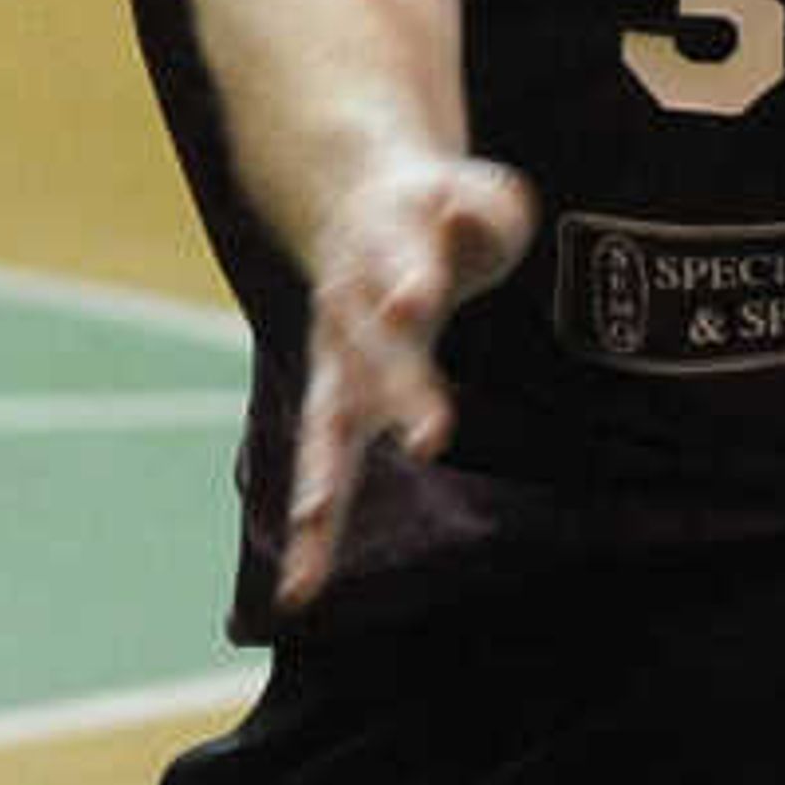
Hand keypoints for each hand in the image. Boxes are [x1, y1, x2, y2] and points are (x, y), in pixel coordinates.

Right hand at [278, 150, 535, 605]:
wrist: (355, 204)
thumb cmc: (435, 209)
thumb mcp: (473, 191)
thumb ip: (482, 207)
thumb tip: (472, 218)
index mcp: (387, 251)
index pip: (402, 268)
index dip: (408, 281)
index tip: (415, 299)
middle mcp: (351, 316)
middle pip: (376, 356)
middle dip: (401, 393)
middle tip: (430, 438)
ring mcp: (338, 364)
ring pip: (325, 427)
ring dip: (320, 484)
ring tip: (309, 541)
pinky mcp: (337, 402)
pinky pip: (324, 470)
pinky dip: (314, 530)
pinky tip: (302, 593)